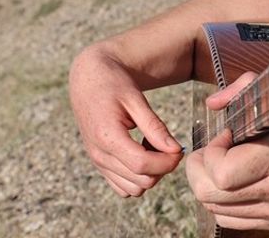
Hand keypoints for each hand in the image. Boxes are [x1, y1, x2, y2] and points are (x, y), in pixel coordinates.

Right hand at [68, 44, 183, 196]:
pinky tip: (141, 152)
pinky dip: (137, 177)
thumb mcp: (136, 98)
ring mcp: (97, 162)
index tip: (179, 148)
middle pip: (141, 181)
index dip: (167, 162)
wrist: (88, 79)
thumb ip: (155, 126)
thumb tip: (176, 150)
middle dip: (162, 167)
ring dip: (150, 173)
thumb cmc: (113, 83)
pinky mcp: (99, 164)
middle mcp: (99, 154)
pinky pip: (123, 187)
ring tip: (152, 145)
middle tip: (168, 144)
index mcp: (107, 136)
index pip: (142, 165)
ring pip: (133, 189)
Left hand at [185, 73, 268, 230]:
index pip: (222, 172)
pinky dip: (223, 202)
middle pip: (211, 195)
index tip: (225, 134)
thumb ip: (248, 91)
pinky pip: (235, 220)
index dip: (211, 152)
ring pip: (217, 210)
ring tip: (219, 165)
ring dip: (208, 186)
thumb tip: (213, 103)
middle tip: (210, 150)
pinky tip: (233, 182)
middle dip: (200, 169)